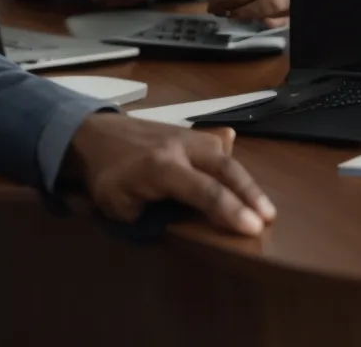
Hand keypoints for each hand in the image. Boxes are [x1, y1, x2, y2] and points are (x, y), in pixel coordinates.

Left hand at [63, 112, 275, 236]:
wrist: (92, 134)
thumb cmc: (105, 176)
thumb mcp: (119, 205)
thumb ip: (150, 213)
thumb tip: (182, 217)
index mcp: (161, 168)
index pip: (204, 191)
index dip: (230, 211)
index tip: (253, 228)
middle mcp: (179, 148)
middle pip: (223, 168)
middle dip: (248, 193)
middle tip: (268, 217)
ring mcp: (186, 135)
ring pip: (223, 155)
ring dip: (245, 179)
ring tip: (264, 204)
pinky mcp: (188, 132)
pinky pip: (214, 142)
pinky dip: (229, 156)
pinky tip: (237, 156)